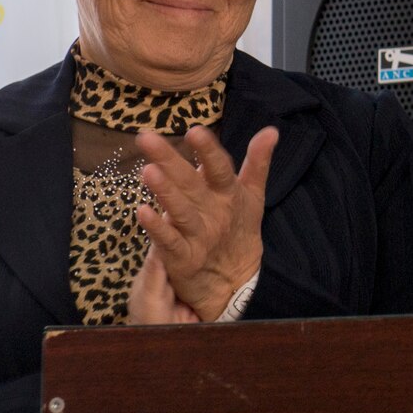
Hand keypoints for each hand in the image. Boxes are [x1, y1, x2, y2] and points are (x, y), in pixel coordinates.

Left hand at [134, 126, 275, 320]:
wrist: (236, 282)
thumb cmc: (239, 230)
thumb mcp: (253, 195)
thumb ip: (258, 162)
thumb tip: (271, 130)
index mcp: (229, 194)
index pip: (220, 168)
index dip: (209, 151)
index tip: (195, 130)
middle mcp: (214, 213)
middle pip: (192, 184)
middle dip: (170, 161)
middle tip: (147, 138)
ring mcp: (199, 236)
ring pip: (181, 212)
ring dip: (165, 192)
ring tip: (147, 171)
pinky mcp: (183, 258)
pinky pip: (169, 242)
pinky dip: (157, 228)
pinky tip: (141, 212)